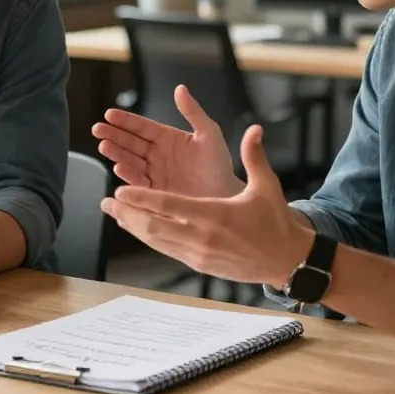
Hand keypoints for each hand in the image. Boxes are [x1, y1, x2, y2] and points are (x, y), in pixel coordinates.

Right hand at [92, 84, 242, 198]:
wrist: (226, 196)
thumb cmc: (220, 164)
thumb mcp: (209, 133)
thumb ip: (193, 111)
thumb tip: (180, 88)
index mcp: (167, 138)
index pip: (142, 126)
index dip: (126, 120)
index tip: (109, 114)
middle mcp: (157, 155)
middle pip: (130, 142)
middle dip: (114, 135)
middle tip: (99, 130)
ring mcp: (154, 173)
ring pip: (130, 160)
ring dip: (116, 153)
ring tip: (105, 146)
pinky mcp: (154, 192)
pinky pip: (138, 182)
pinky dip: (127, 175)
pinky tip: (119, 168)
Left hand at [101, 124, 313, 286]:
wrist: (287, 260)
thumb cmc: (276, 221)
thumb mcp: (267, 185)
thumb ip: (254, 156)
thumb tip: (255, 128)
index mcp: (215, 216)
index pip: (169, 206)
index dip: (142, 199)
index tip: (120, 191)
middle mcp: (202, 238)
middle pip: (154, 226)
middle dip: (128, 214)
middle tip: (107, 202)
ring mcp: (199, 255)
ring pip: (157, 241)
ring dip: (133, 227)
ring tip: (115, 214)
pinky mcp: (200, 265)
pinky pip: (166, 250)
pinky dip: (149, 238)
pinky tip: (138, 229)